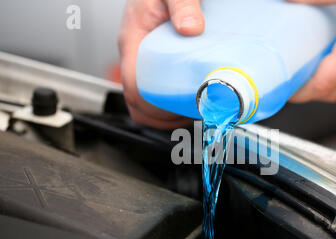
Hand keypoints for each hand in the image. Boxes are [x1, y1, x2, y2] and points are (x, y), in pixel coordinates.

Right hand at [119, 0, 204, 128]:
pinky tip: (189, 97)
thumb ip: (183, 4)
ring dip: (166, 113)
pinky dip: (169, 101)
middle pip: (137, 102)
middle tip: (190, 118)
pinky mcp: (153, 59)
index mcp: (133, 40)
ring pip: (145, 98)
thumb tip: (190, 28)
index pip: (133, 88)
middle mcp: (134, 53)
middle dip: (162, 118)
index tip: (178, 114)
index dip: (153, 110)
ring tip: (192, 112)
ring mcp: (142, 58)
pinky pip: (154, 87)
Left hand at [288, 0, 335, 102]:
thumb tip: (288, 2)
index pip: (323, 85)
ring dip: (320, 82)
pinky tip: (323, 52)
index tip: (282, 89)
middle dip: (307, 93)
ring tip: (300, 69)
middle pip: (332, 92)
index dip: (299, 92)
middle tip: (287, 81)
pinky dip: (333, 69)